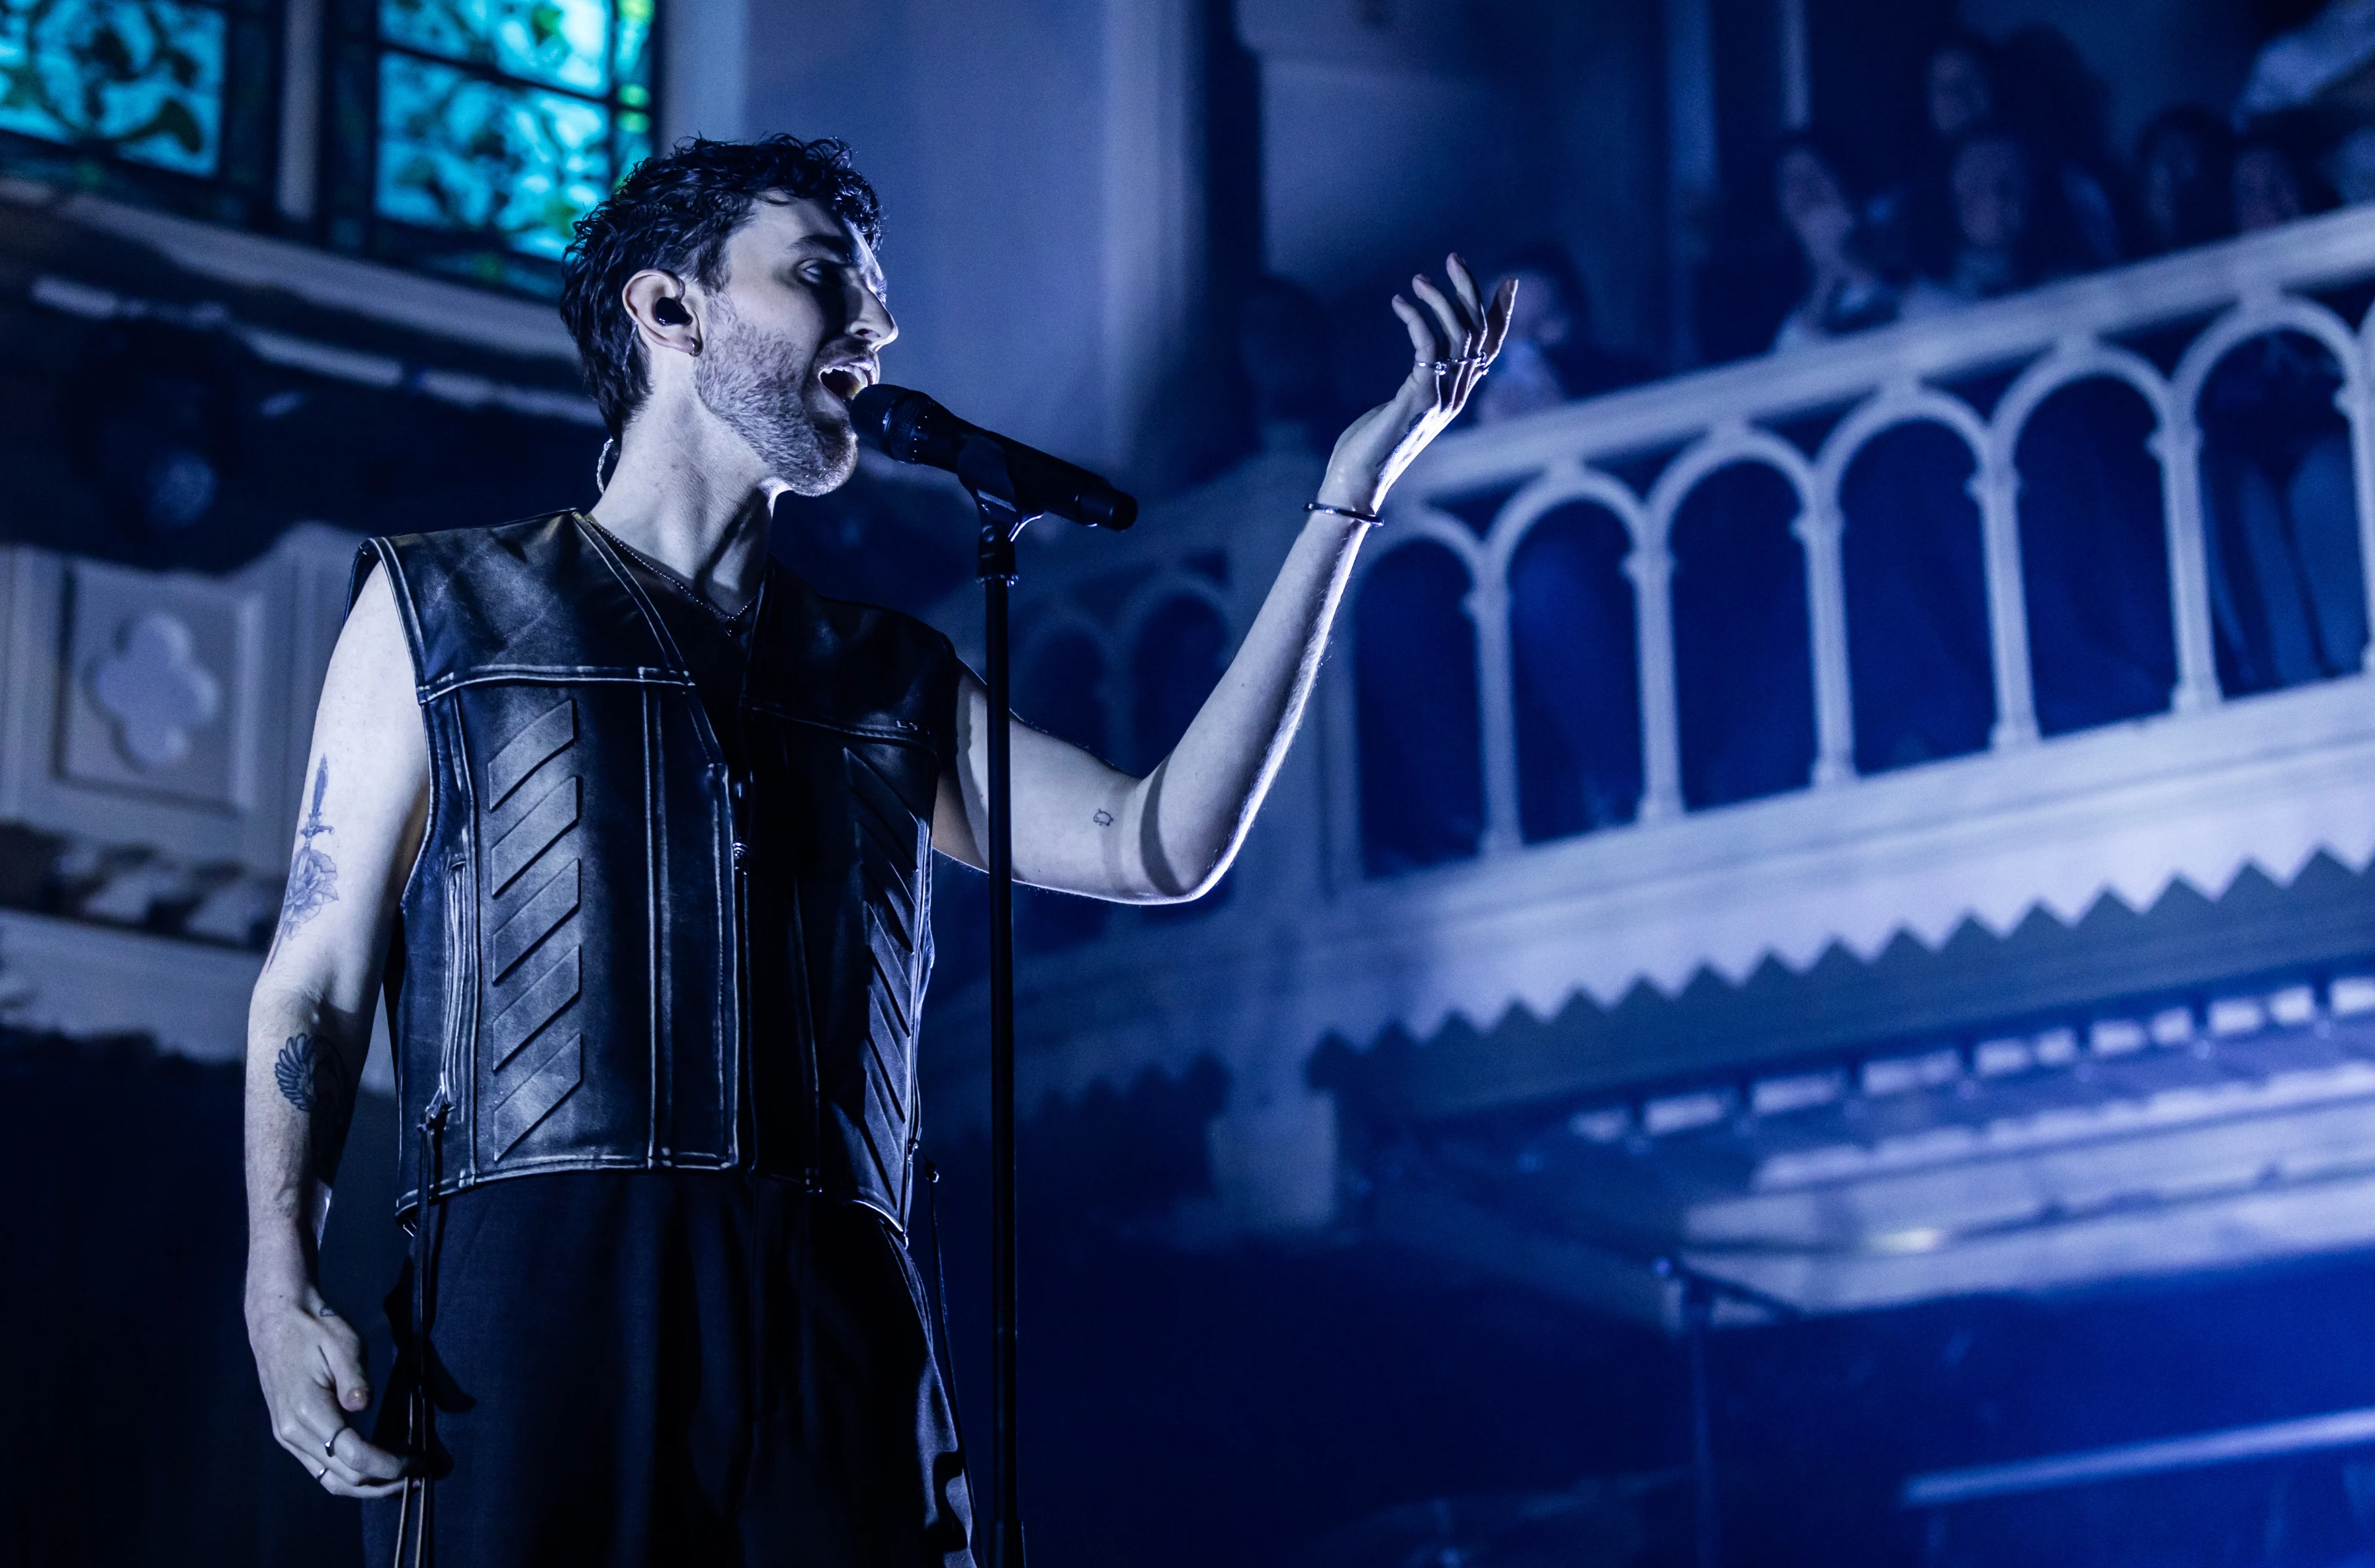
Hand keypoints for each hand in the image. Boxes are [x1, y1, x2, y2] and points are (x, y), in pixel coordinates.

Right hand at [245, 1276, 405, 1497]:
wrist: (275, 1323)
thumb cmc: (314, 1329)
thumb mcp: (342, 1343)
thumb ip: (354, 1377)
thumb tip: (362, 1405)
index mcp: (308, 1411)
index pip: (353, 1455)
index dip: (387, 1465)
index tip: (416, 1464)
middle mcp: (293, 1433)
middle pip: (342, 1478)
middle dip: (382, 1482)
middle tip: (417, 1475)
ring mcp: (287, 1438)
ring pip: (328, 1480)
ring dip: (366, 1486)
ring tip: (400, 1480)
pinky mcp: (289, 1435)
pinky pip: (319, 1468)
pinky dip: (348, 1475)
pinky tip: (372, 1469)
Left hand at [1315, 254, 1515, 516]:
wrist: (1357, 480)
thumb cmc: (1371, 443)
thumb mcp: (1405, 405)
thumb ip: (1423, 382)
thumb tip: (1428, 360)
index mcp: (1458, 394)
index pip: (1492, 347)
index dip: (1502, 313)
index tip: (1508, 280)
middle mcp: (1457, 395)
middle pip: (1478, 332)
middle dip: (1469, 290)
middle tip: (1454, 258)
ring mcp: (1440, 397)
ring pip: (1458, 334)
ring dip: (1439, 300)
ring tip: (1417, 280)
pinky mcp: (1418, 397)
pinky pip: (1427, 346)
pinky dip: (1415, 319)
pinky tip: (1399, 304)